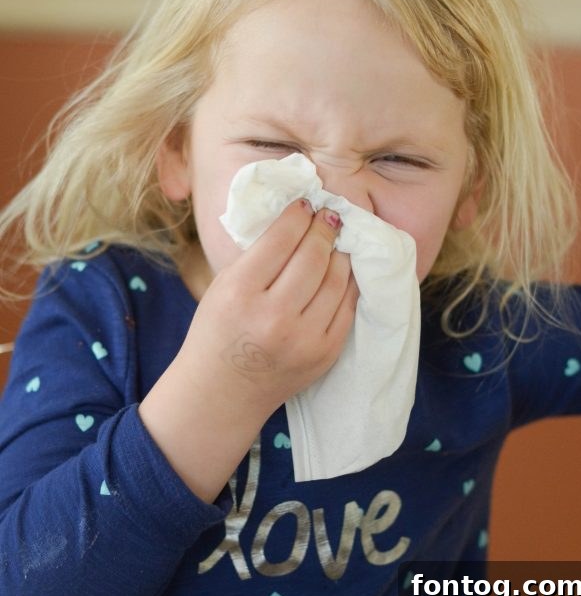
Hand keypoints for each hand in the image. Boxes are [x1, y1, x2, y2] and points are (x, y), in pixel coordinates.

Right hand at [139, 199, 357, 501]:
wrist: (222, 392)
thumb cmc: (217, 331)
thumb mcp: (223, 286)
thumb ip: (258, 256)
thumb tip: (296, 219)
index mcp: (241, 292)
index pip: (281, 240)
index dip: (298, 215)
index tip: (307, 203)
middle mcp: (274, 316)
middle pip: (313, 257)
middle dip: (324, 228)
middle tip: (328, 216)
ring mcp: (304, 338)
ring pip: (335, 279)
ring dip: (340, 253)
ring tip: (336, 241)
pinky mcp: (325, 354)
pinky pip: (347, 307)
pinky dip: (348, 283)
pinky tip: (342, 270)